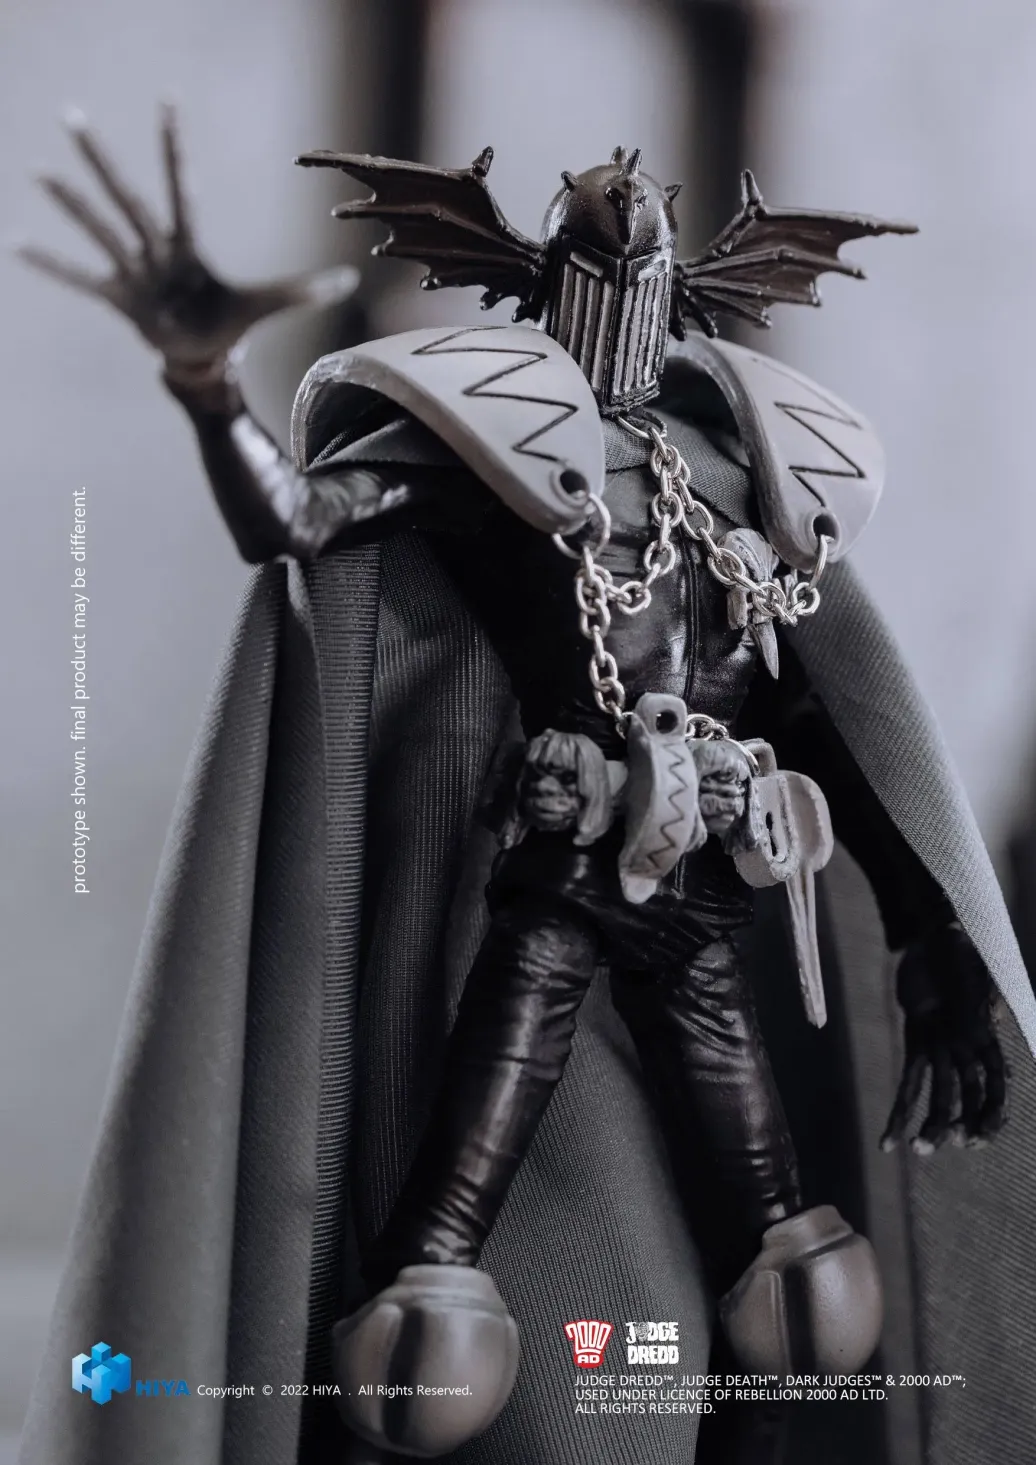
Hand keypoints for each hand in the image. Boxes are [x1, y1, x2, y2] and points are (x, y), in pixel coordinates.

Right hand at [17, 106, 356, 378]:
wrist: (203, 358)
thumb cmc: (229, 323)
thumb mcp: (267, 304)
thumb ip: (304, 291)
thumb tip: (350, 280)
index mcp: (190, 242)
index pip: (182, 184)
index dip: (173, 145)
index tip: (166, 99)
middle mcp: (157, 248)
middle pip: (127, 196)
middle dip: (102, 159)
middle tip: (71, 116)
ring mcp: (136, 271)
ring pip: (100, 229)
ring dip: (71, 204)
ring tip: (39, 174)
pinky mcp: (122, 299)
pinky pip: (82, 279)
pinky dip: (53, 265)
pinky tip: (18, 245)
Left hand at [881, 923, 1006, 1153]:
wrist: (934, 933)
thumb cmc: (966, 949)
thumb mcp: (985, 971)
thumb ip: (991, 1000)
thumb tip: (996, 1027)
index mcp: (989, 1038)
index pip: (996, 1087)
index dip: (990, 1114)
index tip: (979, 1138)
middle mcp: (966, 1049)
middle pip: (964, 1097)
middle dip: (954, 1125)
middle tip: (939, 1145)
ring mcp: (941, 1049)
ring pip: (937, 1097)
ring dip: (928, 1126)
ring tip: (916, 1151)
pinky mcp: (915, 1043)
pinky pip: (908, 1082)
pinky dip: (899, 1113)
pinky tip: (888, 1141)